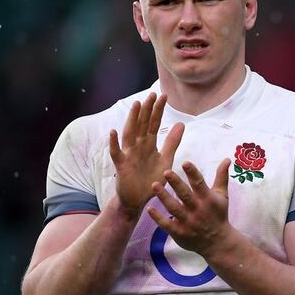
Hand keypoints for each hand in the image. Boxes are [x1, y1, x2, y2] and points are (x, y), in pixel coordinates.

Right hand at [108, 92, 183, 215]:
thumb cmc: (150, 179)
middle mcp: (138, 146)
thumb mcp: (166, 159)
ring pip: (130, 134)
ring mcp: (128, 154)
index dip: (158, 110)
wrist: (138, 200)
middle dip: (147, 109)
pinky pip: (116, 153)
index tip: (164, 95)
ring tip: (136, 105)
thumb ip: (172, 143)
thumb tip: (181, 124)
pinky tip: (113, 132)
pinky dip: (113, 143)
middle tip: (153, 94)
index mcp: (149, 144)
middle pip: (142, 124)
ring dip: (132, 119)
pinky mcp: (121, 166)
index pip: (153, 123)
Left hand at [146, 159, 232, 256]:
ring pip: (174, 208)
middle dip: (176, 183)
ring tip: (154, 185)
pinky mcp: (180, 233)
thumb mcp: (222, 195)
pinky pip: (167, 224)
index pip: (200, 184)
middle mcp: (198, 210)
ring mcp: (188, 222)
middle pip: (185, 195)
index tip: (185, 162)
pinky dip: (158, 217)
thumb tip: (227, 158)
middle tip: (166, 172)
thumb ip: (221, 177)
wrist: (218, 242)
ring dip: (164, 197)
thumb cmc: (218, 214)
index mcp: (208, 199)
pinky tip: (149, 209)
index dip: (193, 173)